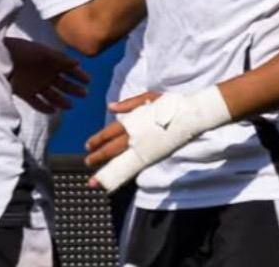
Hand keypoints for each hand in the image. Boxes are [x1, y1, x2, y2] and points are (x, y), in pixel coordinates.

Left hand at [4, 37, 89, 113]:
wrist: (1, 56)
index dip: (79, 75)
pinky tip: (52, 111)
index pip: (69, 70)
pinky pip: (37, 103)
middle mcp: (46, 74)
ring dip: (61, 101)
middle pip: (63, 84)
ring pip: (52, 95)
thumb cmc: (24, 51)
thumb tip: (78, 63)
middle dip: (74, 89)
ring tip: (70, 106)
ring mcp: (36, 84)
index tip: (88, 81)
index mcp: (51, 62)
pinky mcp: (25, 93)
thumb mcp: (45, 53)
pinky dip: (44, 107)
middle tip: (84, 94)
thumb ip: (61, 59)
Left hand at [86, 87, 230, 191]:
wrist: (191, 115)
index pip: (109, 132)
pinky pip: (134, 168)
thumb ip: (129, 104)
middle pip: (111, 149)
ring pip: (119, 162)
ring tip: (94, 180)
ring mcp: (143, 148)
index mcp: (132, 121)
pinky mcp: (153, 156)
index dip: (97, 140)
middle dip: (97, 157)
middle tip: (87, 163)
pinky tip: (116, 182)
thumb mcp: (149, 97)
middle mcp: (135, 136)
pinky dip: (122, 175)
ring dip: (106, 172)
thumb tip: (111, 107)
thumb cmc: (171, 104)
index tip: (88, 146)